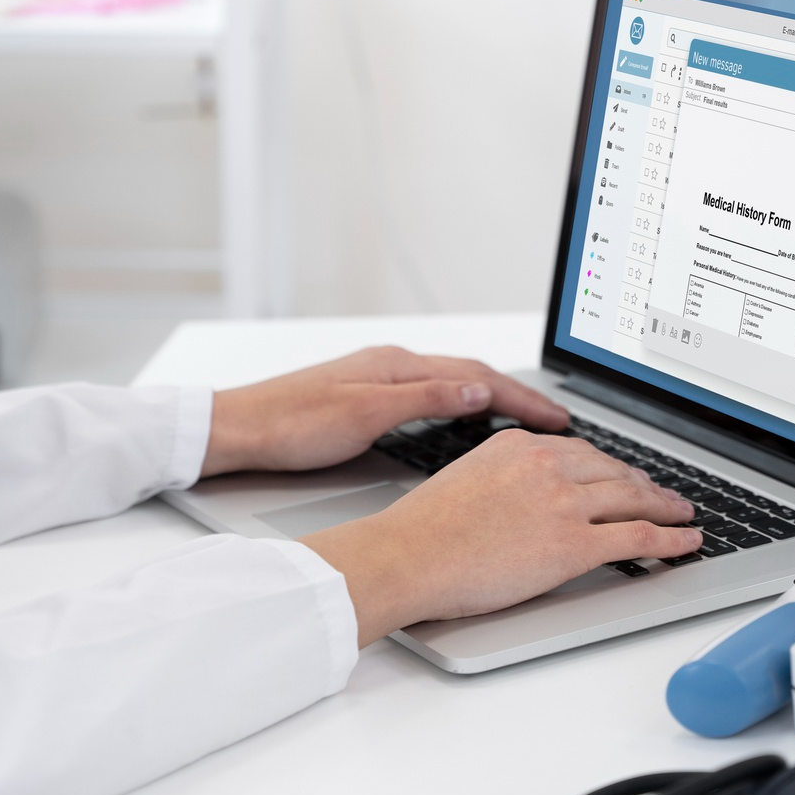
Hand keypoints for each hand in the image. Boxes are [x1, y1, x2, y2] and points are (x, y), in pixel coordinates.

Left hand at [200, 346, 568, 476]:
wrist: (237, 430)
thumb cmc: (290, 424)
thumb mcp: (365, 415)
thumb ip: (426, 399)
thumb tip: (479, 388)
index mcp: (397, 364)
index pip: (476, 375)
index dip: (522, 398)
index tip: (557, 418)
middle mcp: (391, 365)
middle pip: (470, 373)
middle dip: (517, 395)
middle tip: (555, 421)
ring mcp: (378, 379)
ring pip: (452, 383)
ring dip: (492, 398)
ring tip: (524, 422)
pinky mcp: (365, 398)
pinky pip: (431, 395)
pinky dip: (462, 405)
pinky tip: (465, 422)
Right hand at [299, 430, 699, 645]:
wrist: (409, 555)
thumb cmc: (423, 530)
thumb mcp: (466, 479)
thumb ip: (503, 478)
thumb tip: (522, 499)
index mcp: (520, 446)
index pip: (580, 451)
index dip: (609, 467)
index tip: (622, 473)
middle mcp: (548, 465)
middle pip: (613, 471)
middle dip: (644, 483)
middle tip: (662, 494)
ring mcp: (565, 503)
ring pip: (634, 499)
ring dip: (667, 508)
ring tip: (684, 515)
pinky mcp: (576, 543)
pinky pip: (638, 537)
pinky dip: (670, 539)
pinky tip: (685, 541)